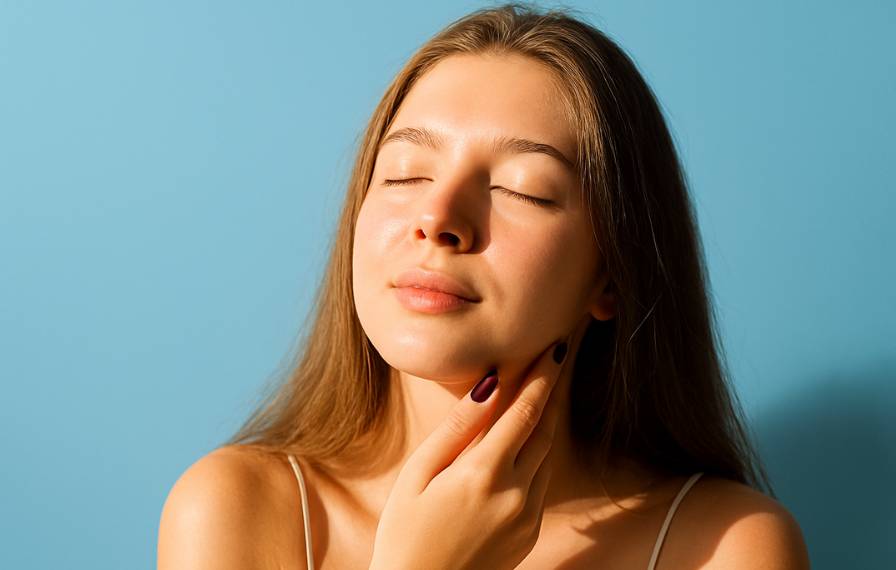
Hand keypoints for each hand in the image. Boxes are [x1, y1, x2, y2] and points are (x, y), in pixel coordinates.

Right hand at [368, 316, 591, 569]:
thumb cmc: (406, 534)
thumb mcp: (418, 475)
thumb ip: (457, 428)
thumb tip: (487, 385)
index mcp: (484, 472)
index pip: (525, 410)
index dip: (543, 375)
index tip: (556, 346)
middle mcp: (516, 492)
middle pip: (545, 428)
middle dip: (551, 389)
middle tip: (559, 356)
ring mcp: (527, 515)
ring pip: (546, 454)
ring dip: (547, 419)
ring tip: (544, 388)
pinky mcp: (530, 532)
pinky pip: (541, 482)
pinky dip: (538, 453)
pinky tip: (526, 439)